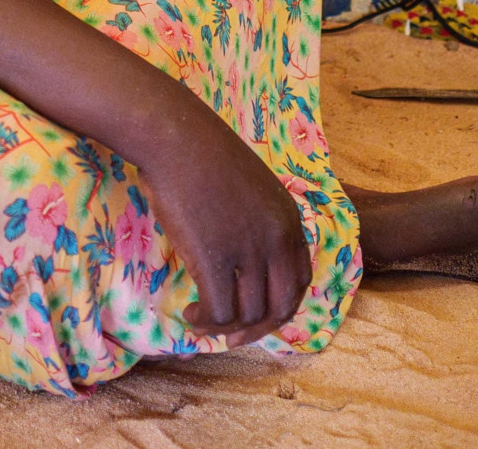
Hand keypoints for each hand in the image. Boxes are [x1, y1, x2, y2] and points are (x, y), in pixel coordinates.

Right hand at [136, 111, 312, 345]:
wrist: (177, 138)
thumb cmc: (205, 155)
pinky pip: (219, 311)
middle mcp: (276, 240)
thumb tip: (248, 258)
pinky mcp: (214, 259)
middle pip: (280, 306)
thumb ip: (261, 221)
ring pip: (247, 314)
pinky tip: (190, 314)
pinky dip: (205, 321)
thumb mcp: (253, 187)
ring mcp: (247, 250)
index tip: (258, 316)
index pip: (300, 282)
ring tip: (201, 320)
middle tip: (234, 339)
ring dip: (224, 327)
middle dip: (258, 329)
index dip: (280, 307)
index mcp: (289, 222)